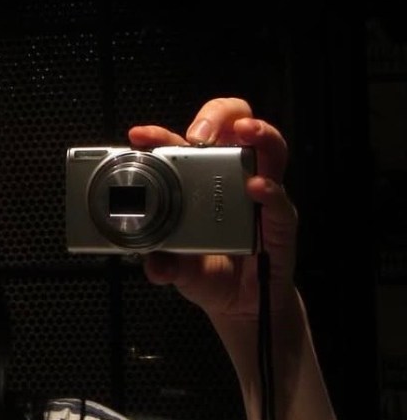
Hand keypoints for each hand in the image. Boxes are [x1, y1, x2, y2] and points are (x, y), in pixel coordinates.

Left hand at [128, 98, 298, 321]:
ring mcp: (260, 196)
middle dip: (218, 115)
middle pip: (235, 125)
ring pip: (269, 149)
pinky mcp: (279, 220)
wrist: (239, 304)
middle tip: (199, 134)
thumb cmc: (209, 273)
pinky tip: (256, 186)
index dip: (162, 135)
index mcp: (201, 182)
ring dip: (259, 134)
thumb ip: (163, 265)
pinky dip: (269, 190)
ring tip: (244, 131)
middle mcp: (234, 179)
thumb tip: (153, 264)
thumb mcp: (176, 269)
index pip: (185, 146)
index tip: (140, 136)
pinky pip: (279, 199)